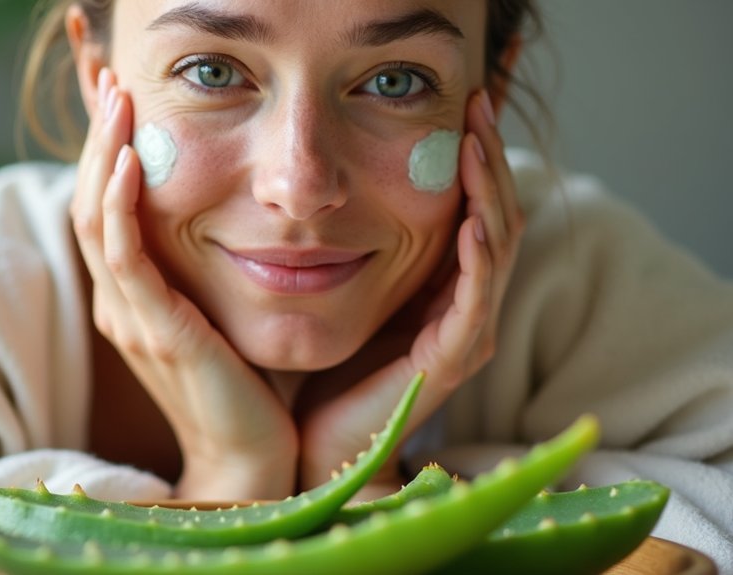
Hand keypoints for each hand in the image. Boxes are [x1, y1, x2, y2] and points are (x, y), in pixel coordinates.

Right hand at [71, 69, 297, 499]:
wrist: (249, 459)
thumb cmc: (244, 387)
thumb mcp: (216, 313)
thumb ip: (203, 270)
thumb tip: (227, 214)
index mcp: (131, 296)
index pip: (102, 205)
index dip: (101, 146)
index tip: (112, 88)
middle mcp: (118, 302)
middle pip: (87, 200)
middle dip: (94, 133)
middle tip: (103, 71)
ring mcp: (129, 317)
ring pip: (95, 219)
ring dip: (101, 153)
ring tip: (116, 96)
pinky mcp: (153, 331)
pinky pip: (123, 258)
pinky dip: (119, 206)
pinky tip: (128, 162)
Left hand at [298, 89, 524, 489]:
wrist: (314, 445)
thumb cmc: (324, 369)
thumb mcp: (342, 288)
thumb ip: (357, 244)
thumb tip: (336, 181)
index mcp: (442, 289)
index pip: (475, 208)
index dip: (475, 158)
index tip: (463, 104)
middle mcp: (464, 308)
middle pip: (496, 217)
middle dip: (488, 158)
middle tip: (478, 103)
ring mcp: (464, 334)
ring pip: (495, 248)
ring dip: (488, 193)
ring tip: (475, 142)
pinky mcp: (451, 360)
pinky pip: (475, 297)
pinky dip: (478, 254)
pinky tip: (470, 218)